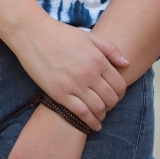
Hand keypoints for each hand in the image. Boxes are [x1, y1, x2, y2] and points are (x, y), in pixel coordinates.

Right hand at [5, 17, 128, 131]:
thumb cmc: (60, 34)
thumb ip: (109, 49)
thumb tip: (127, 64)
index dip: (120, 94)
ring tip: (100, 116)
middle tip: (107, 106)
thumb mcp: (88, 37)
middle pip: (111, 99)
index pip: (119, 84)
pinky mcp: (59, 93)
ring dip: (102, 115)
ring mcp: (74, 84)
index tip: (115, 96)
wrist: (32, 34)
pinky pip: (81, 113)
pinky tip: (93, 125)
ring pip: (98, 108)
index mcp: (97, 59)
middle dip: (112, 105)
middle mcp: (89, 73)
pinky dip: (90, 122)